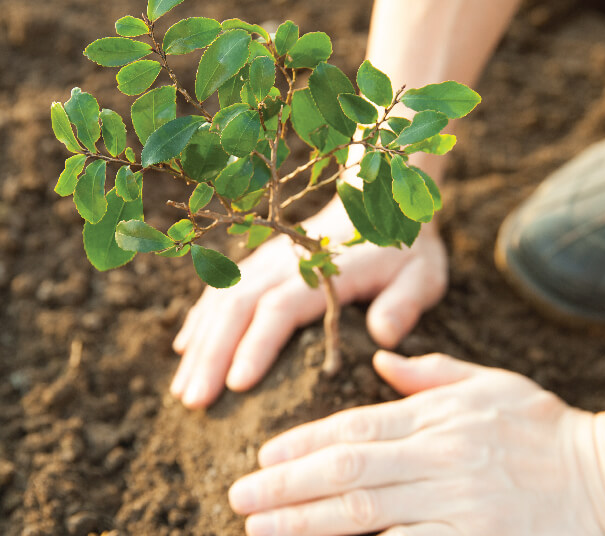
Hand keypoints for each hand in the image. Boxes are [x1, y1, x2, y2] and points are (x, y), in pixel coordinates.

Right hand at [170, 199, 448, 408]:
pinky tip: (184, 351)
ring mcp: (266, 261)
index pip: (280, 309)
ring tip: (182, 391)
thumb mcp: (422, 275)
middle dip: (212, 356)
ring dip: (200, 345)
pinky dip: (200, 320)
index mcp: (323, 270)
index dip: (256, 345)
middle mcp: (285, 263)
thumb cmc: (404, 250)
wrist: (379, 202)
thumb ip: (404, 304)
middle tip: (194, 402)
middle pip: (237, 308)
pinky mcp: (258, 264)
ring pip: (221, 301)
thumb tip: (383, 336)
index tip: (237, 385)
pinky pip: (220, 290)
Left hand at [228, 352, 604, 535]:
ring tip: (262, 530)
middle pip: (348, 472)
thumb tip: (381, 358)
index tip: (262, 458)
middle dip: (287, 486)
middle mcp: (441, 458)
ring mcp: (458, 504)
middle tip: (240, 499)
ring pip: (367, 514)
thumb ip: (431, 373)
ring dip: (307, 524)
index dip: (302, 444)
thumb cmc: (546, 428)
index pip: (354, 429)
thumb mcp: (490, 384)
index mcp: (439, 417)